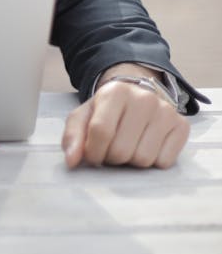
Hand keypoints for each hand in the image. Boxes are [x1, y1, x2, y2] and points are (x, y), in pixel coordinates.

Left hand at [62, 64, 189, 168]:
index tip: (93, 154)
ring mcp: (165, 111)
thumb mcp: (84, 116)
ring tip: (129, 145)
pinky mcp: (181, 126)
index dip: (93, 152)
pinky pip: (164, 162)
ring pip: (143, 160)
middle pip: (121, 151)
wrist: (137, 96)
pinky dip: (153, 161)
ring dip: (131, 161)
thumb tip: (71, 161)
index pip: (101, 131)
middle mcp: (143, 98)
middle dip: (112, 157)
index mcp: (115, 92)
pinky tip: (147, 145)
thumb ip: (72, 136)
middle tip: (112, 147)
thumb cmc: (108, 111)